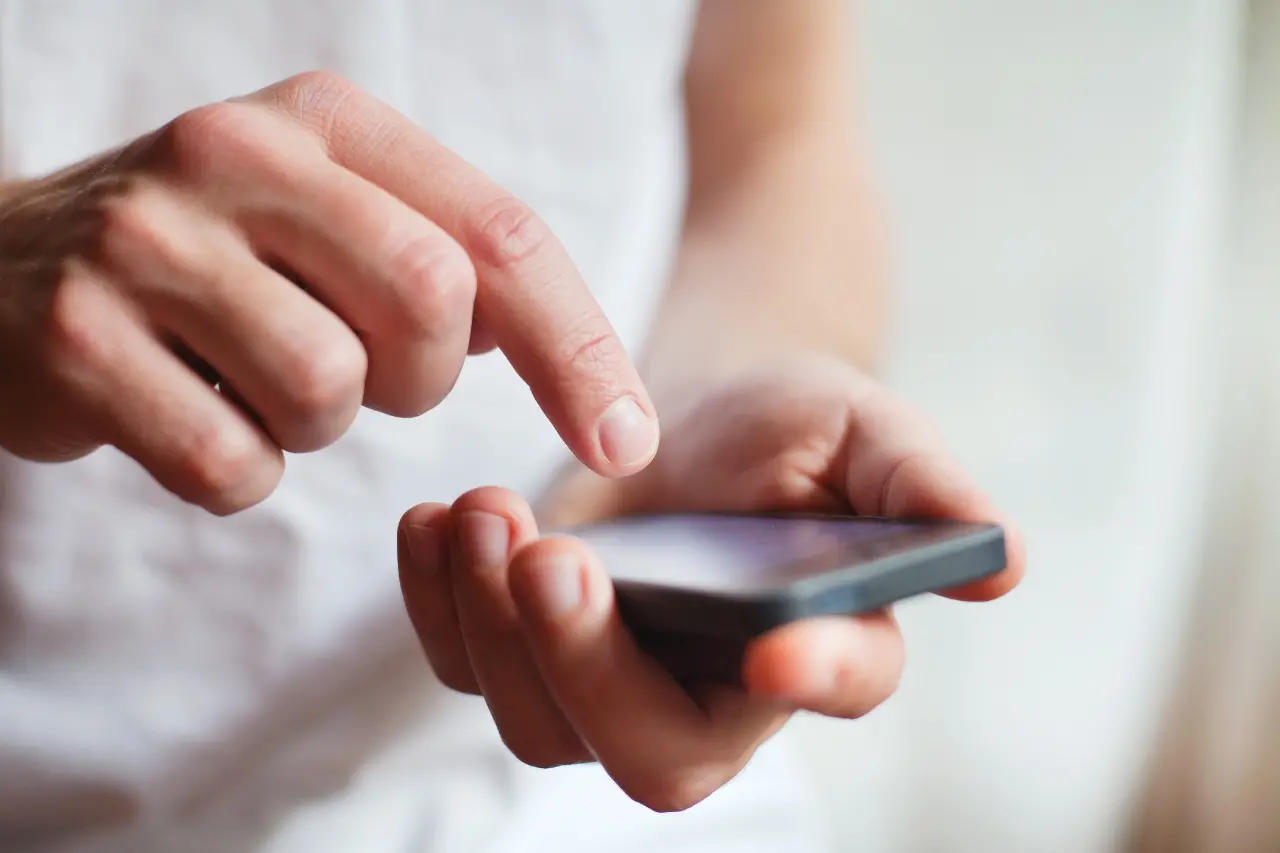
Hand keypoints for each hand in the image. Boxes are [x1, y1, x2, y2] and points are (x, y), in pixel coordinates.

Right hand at [0, 72, 657, 513]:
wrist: (4, 268)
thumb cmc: (215, 260)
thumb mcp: (331, 219)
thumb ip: (445, 259)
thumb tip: (560, 353)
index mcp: (325, 122)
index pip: (500, 234)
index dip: (579, 347)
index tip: (626, 442)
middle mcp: (233, 154)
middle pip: (429, 304)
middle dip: (420, 380)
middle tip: (363, 375)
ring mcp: (145, 241)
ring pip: (328, 391)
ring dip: (317, 427)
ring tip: (255, 383)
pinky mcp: (73, 337)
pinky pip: (229, 462)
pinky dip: (237, 471)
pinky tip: (191, 415)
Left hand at [397, 354, 1024, 810]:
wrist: (695, 417)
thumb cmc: (791, 424)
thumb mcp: (860, 428)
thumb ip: (919, 484)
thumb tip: (1003, 560)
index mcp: (825, 639)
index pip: (838, 684)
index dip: (815, 677)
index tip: (774, 647)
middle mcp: (719, 692)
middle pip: (653, 751)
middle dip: (587, 665)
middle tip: (546, 552)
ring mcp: (617, 683)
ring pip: (543, 722)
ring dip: (493, 628)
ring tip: (478, 511)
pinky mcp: (537, 649)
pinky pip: (471, 668)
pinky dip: (438, 604)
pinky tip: (435, 523)